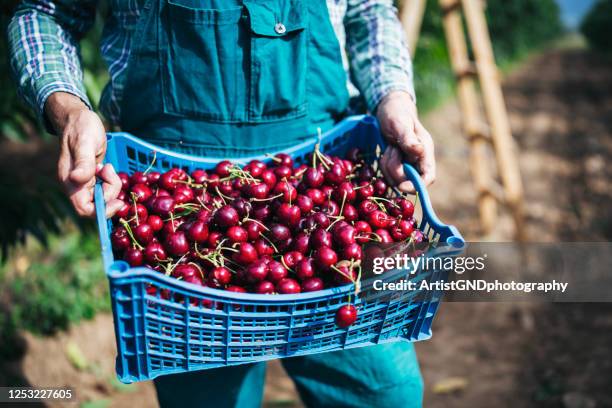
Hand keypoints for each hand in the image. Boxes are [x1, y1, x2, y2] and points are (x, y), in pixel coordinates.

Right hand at [46, 92, 122, 217]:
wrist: (79, 118)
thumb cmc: (81, 128)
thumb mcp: (85, 143)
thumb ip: (83, 162)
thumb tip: (77, 180)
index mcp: (70, 181)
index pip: (85, 209)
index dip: (102, 210)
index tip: (118, 200)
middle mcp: (76, 185)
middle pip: (97, 204)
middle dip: (110, 192)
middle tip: (110, 171)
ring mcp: (84, 182)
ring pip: (103, 197)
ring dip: (111, 184)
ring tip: (107, 165)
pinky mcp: (93, 178)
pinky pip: (105, 188)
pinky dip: (111, 181)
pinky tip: (108, 167)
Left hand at [376, 91, 435, 192]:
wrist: (390, 109)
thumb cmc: (397, 113)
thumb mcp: (400, 124)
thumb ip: (409, 139)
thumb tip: (419, 151)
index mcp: (425, 151)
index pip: (428, 177)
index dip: (416, 186)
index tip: (401, 186)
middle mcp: (419, 160)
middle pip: (408, 180)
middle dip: (395, 170)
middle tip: (391, 151)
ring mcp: (409, 163)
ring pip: (396, 178)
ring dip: (388, 165)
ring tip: (390, 148)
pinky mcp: (399, 164)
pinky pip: (389, 174)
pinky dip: (385, 165)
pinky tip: (388, 151)